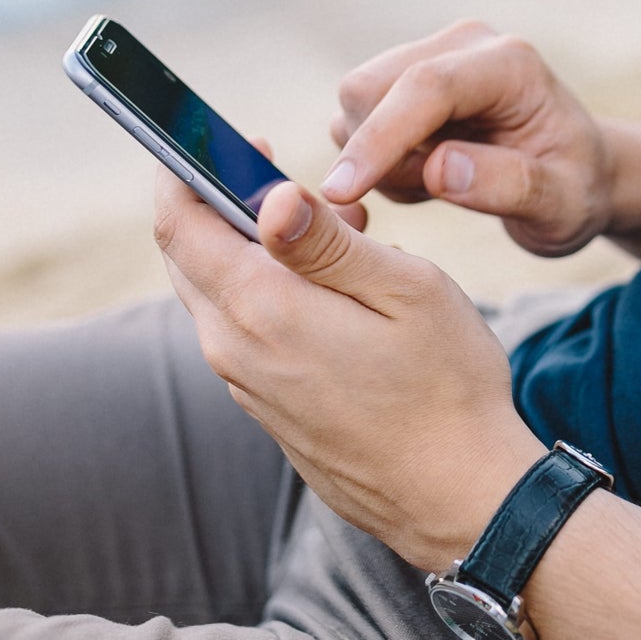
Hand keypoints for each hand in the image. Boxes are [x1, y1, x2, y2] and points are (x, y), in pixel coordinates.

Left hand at [154, 167, 545, 569]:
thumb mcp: (405, 290)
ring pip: (219, 295)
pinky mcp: (270, 411)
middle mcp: (235, 351)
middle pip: (189, 257)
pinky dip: (273, 296)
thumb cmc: (448, 387)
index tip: (230, 140)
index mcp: (262, 310)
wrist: (461, 499)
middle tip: (298, 185)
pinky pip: (246, 334)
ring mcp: (248, 387)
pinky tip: (338, 296)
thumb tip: (266, 195)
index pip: (179, 223)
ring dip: (259, 252)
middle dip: (227, 204)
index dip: (188, 168)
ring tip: (343, 236)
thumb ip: (327, 242)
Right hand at [323, 20, 614, 256]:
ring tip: (439, 187)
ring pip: (355, 104)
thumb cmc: (575, 190)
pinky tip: (428, 174)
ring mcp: (430, 55)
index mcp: (511, 65)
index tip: (342, 192)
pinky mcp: (405, 78)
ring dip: (380, 161)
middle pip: (370, 87)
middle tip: (430, 195)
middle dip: (378, 154)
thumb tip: (439, 168)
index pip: (427, 87)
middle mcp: (463, 45)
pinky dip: (379, 161)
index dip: (380, 137)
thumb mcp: (563, 204)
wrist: (577, 172)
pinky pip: (357, 120)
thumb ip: (510, 185)